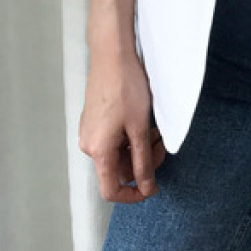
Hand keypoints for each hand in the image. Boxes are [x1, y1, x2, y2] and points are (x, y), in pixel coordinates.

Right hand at [78, 49, 166, 202]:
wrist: (112, 55)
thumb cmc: (126, 88)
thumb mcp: (140, 128)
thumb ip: (143, 161)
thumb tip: (146, 188)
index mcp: (98, 150)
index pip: (111, 190)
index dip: (133, 195)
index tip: (153, 187)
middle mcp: (89, 145)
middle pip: (117, 170)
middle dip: (143, 163)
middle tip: (161, 144)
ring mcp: (89, 132)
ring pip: (117, 154)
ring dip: (138, 148)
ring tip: (155, 129)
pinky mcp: (94, 121)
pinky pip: (112, 140)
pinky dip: (130, 137)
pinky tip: (142, 121)